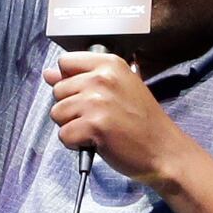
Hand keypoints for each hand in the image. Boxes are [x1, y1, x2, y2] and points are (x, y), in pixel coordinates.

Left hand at [46, 49, 187, 188]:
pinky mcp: (94, 126)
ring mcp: (97, 101)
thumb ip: (83, 78)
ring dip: (72, 126)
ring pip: (57, 113)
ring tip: (96, 130)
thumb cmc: (143, 122)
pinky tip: (96, 142)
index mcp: (110, 64)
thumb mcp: (118, 88)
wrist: (163, 150)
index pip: (65, 61)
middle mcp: (102, 78)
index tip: (85, 95)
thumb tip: (49, 74)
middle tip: (97, 118)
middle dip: (71, 108)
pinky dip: (75, 143)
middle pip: (58, 90)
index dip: (69, 81)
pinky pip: (63, 135)